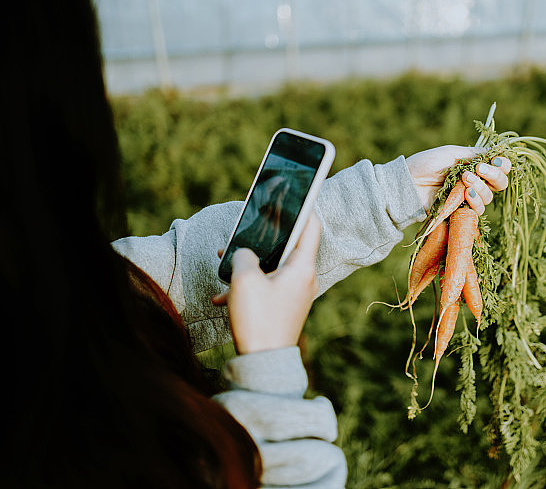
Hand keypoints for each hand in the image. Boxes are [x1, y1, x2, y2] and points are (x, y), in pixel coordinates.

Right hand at [211, 215, 321, 353]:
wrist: (263, 364)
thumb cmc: (258, 320)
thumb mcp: (244, 280)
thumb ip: (243, 255)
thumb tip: (243, 253)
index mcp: (302, 267)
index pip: (311, 226)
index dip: (304, 207)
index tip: (296, 194)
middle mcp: (304, 278)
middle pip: (288, 245)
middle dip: (264, 237)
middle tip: (248, 227)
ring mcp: (295, 294)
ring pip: (273, 267)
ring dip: (250, 263)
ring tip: (226, 260)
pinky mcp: (284, 307)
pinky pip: (267, 287)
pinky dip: (248, 286)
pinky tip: (222, 296)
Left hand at [405, 145, 511, 215]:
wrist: (408, 182)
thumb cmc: (427, 164)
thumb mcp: (452, 154)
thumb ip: (475, 154)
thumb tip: (496, 152)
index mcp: (475, 166)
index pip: (500, 168)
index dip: (503, 165)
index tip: (497, 161)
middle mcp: (475, 182)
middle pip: (500, 184)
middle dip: (494, 176)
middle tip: (479, 169)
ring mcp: (468, 198)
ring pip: (489, 197)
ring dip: (480, 187)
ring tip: (464, 180)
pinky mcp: (460, 211)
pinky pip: (477, 211)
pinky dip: (475, 201)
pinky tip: (466, 194)